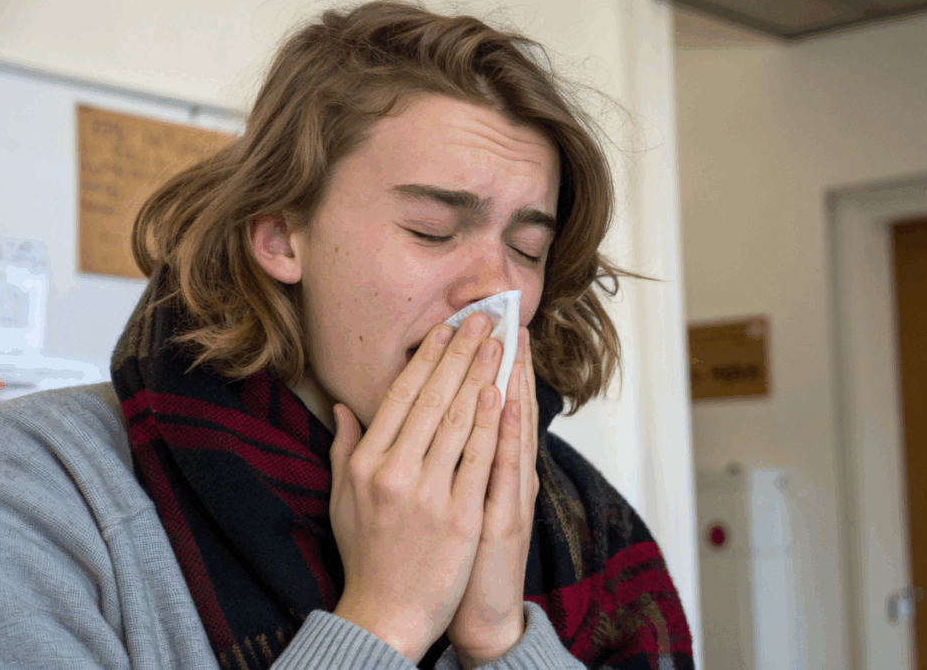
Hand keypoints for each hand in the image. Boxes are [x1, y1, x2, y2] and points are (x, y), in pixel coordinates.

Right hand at [328, 313, 504, 662]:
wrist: (385, 614)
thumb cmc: (365, 554)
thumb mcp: (341, 498)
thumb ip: (343, 447)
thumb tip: (342, 407)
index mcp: (366, 463)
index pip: (401, 396)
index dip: (428, 358)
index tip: (447, 328)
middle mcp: (395, 472)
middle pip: (434, 398)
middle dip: (462, 353)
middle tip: (483, 319)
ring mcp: (429, 494)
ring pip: (460, 421)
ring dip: (482, 376)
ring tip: (499, 344)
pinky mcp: (460, 517)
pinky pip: (479, 460)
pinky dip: (492, 424)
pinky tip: (503, 394)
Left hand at [448, 326, 539, 669]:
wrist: (477, 613)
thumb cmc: (455, 556)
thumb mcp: (457, 501)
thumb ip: (444, 459)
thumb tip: (412, 419)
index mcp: (489, 466)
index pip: (488, 404)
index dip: (484, 364)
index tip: (480, 324)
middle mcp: (506, 473)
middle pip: (507, 404)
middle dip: (501, 358)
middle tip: (502, 313)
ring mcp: (510, 492)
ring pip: (514, 426)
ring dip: (511, 379)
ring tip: (509, 337)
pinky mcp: (508, 516)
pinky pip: (507, 465)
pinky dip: (507, 430)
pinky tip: (505, 397)